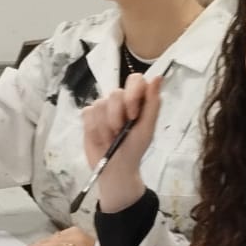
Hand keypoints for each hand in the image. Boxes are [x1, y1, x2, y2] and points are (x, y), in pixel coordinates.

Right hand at [83, 73, 160, 212]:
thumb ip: (153, 102)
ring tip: (111, 139)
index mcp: (138, 99)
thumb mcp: (147, 128)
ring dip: (106, 127)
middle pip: (115, 93)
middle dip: (117, 116)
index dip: (132, 94)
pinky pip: (88, 113)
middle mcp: (120, 100)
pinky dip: (94, 129)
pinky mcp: (89, 116)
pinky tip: (100, 138)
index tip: (133, 115)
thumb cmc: (134, 148)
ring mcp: (103, 107)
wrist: (115, 168)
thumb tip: (158, 77)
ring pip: (99, 104)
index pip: (135, 79)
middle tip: (120, 132)